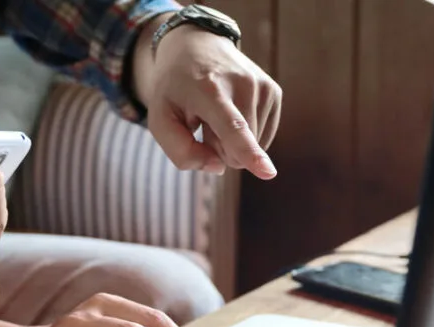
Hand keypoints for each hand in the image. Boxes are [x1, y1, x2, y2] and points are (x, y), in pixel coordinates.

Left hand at [136, 19, 281, 179]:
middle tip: (202, 119)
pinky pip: (262, 138)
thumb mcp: (160, 119)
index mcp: (209, 90)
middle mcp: (241, 84)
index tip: (268, 172)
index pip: (232, 127)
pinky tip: (233, 112)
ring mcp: (261, 86)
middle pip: (236, 150)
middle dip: (216, 147)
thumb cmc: (175, 89)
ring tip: (217, 111)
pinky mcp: (273, 91)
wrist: (196, 46)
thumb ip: (180, 152)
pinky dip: (245, 134)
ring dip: (230, 140)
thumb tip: (219, 167)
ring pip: (252, 146)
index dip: (249, 152)